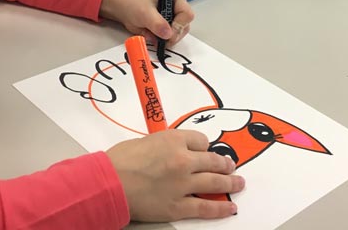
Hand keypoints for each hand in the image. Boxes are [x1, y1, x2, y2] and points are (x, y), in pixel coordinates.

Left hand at [99, 0, 193, 45]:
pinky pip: (168, 41)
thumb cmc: (133, 4)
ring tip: (152, 35)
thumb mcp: (144, 12)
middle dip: (173, 36)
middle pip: (184, 27)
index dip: (179, 25)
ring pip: (177, 36)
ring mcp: (172, 21)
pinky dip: (160, 43)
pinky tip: (150, 36)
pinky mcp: (166, 30)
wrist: (122, 10)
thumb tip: (168, 34)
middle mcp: (177, 9)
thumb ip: (157, 22)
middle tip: (161, 40)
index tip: (168, 33)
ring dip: (166, 40)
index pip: (187, 15)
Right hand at [107, 129, 244, 220]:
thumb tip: (174, 152)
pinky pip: (205, 207)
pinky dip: (220, 208)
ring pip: (215, 182)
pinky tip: (230, 207)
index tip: (206, 150)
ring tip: (239, 183)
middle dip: (225, 163)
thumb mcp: (145, 141)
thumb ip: (164, 146)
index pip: (201, 140)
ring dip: (230, 183)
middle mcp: (183, 159)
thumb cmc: (119, 161)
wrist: (108, 183)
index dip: (204, 146)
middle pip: (213, 160)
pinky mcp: (178, 206)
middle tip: (231, 166)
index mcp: (173, 139)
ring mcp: (183, 184)